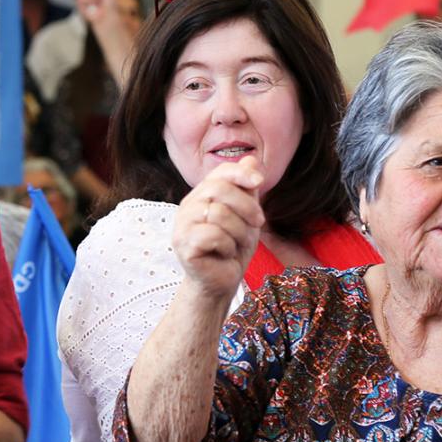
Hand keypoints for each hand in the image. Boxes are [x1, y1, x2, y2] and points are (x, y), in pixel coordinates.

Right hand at [172, 159, 265, 300]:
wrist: (220, 282)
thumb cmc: (232, 248)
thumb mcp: (246, 216)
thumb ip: (246, 190)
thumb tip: (252, 159)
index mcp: (202, 195)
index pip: (219, 172)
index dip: (240, 173)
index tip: (259, 182)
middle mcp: (188, 206)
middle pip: (219, 189)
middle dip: (246, 206)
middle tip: (257, 224)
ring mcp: (182, 225)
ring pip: (219, 214)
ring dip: (239, 232)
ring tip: (237, 245)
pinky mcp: (183, 245)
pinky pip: (214, 235)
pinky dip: (228, 246)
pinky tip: (224, 255)